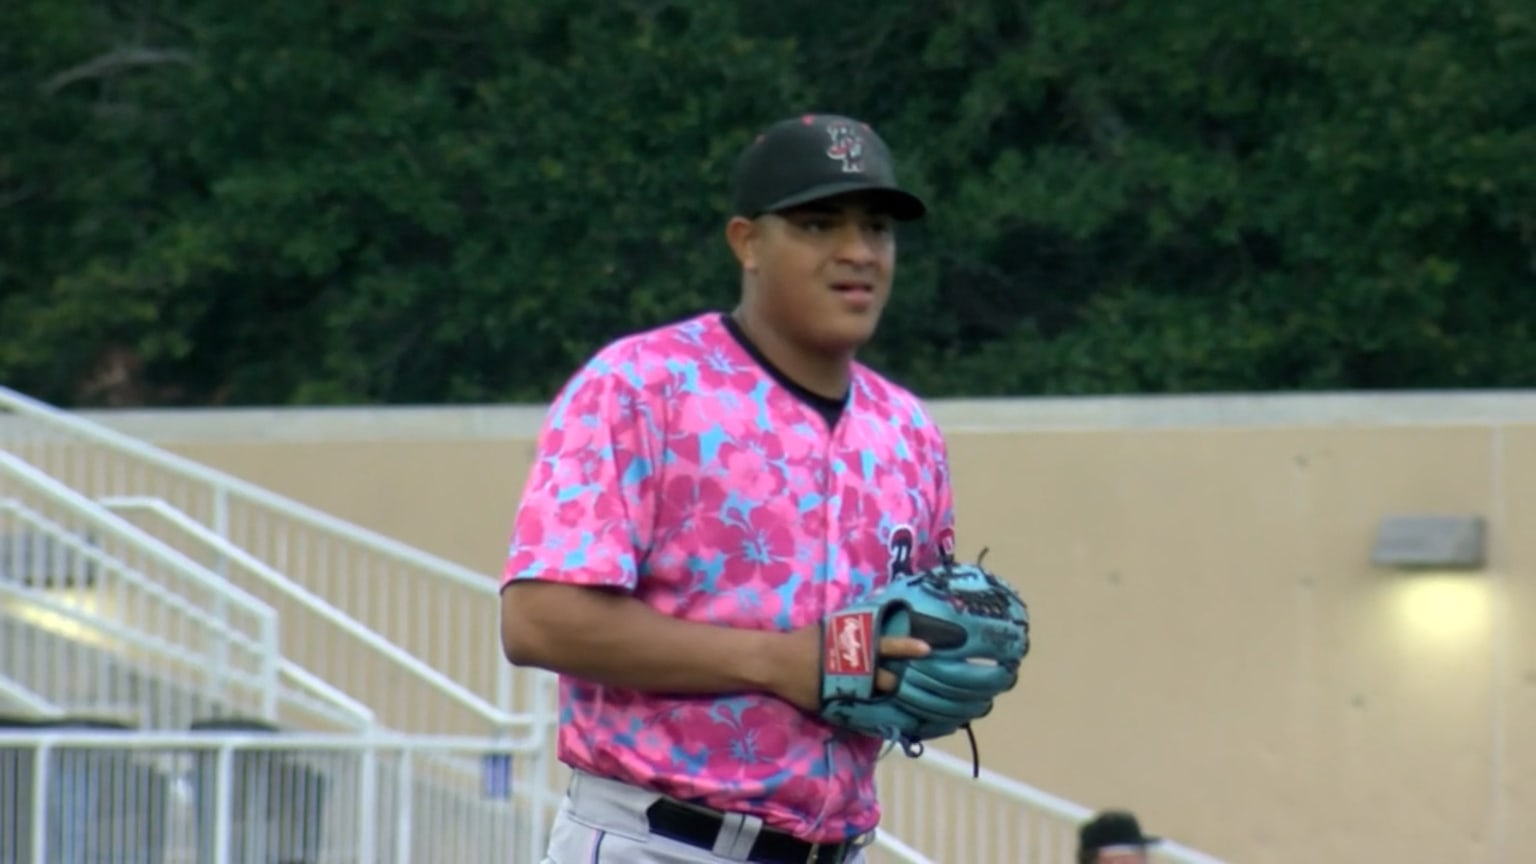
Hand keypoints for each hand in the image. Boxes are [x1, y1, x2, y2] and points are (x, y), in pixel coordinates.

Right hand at [767, 625, 930, 713]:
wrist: (777, 662)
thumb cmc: (805, 640)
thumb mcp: (831, 626)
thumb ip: (854, 627)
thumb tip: (876, 614)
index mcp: (853, 643)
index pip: (886, 644)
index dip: (907, 646)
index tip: (927, 648)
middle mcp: (854, 666)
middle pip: (886, 676)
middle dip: (903, 679)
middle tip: (924, 683)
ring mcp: (846, 687)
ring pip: (876, 694)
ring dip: (889, 695)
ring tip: (904, 698)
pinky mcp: (837, 703)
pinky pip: (860, 709)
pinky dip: (872, 712)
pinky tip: (884, 716)